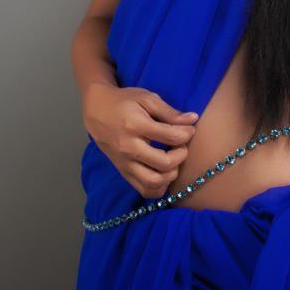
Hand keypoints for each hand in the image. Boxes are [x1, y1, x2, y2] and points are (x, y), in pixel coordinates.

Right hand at [83, 82, 198, 198]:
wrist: (97, 111)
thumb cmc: (124, 102)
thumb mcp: (147, 99)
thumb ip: (170, 112)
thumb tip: (192, 120)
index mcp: (136, 125)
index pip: (171, 137)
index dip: (187, 133)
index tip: (189, 128)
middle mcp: (129, 148)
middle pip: (164, 163)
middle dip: (181, 155)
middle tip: (181, 145)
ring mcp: (125, 163)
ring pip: (154, 182)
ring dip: (171, 174)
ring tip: (173, 160)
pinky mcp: (123, 172)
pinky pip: (144, 190)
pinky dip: (159, 187)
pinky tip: (164, 173)